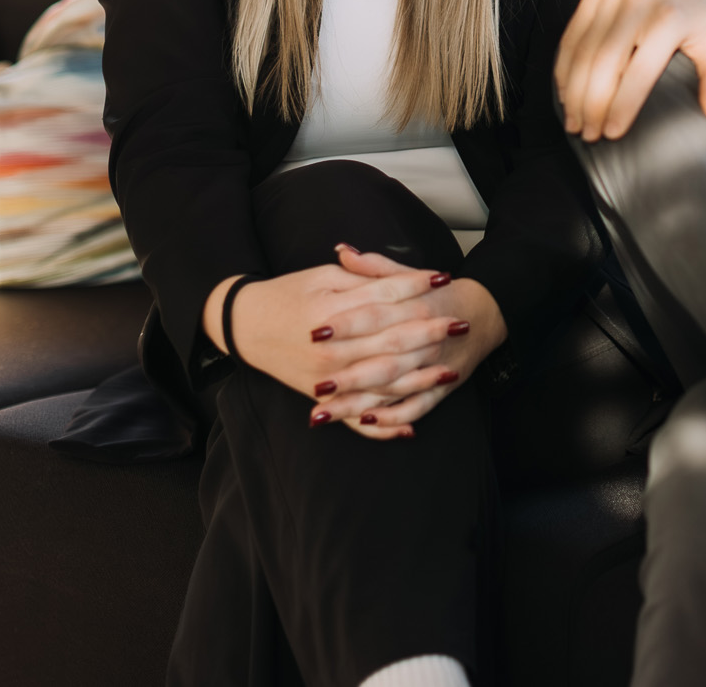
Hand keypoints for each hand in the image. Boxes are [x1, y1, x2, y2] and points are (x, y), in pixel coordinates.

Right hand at [202, 247, 504, 440]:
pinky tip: (410, 429)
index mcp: (329, 314)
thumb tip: (406, 279)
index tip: (443, 279)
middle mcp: (329, 351)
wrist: (245, 325)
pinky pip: (355, 421)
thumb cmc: (287, 294)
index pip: (382, 301)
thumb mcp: (322, 277)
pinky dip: (382, 428)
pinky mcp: (321, 399)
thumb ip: (363, 278)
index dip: (415, 288)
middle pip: (388, 342)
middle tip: (460, 323)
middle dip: (428, 333)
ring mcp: (324, 381)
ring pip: (380, 385)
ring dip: (418, 380)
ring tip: (451, 370)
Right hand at [554, 0, 705, 140]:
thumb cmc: (703, 15)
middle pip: (604, 63)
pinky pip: (573, 35)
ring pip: (583, 51)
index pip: (639, 72)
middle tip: (588, 134)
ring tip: (574, 121)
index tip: (612, 133)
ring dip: (574, 91)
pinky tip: (565, 92)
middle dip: (592, 104)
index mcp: (667, 19)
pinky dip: (565, 66)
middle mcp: (636, 4)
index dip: (623, 106)